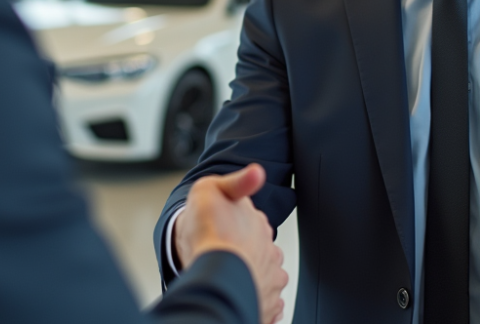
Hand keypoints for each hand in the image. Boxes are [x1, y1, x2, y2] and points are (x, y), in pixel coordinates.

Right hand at [173, 164, 288, 323]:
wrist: (210, 269)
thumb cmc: (209, 231)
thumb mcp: (212, 188)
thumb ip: (238, 182)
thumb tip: (258, 172)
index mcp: (259, 226)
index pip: (256, 226)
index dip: (238, 229)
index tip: (224, 233)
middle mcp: (270, 254)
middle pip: (263, 255)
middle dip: (250, 257)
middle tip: (226, 260)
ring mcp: (270, 282)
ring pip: (267, 281)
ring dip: (254, 281)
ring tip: (232, 282)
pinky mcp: (267, 307)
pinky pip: (268, 308)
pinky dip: (258, 304)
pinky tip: (241, 299)